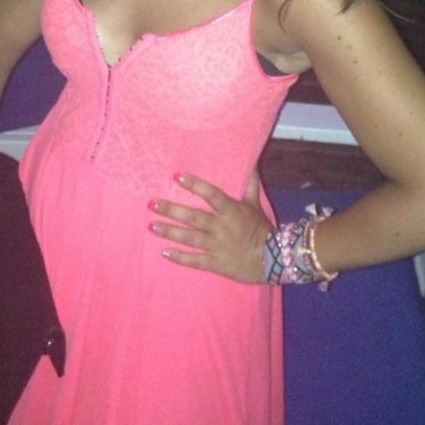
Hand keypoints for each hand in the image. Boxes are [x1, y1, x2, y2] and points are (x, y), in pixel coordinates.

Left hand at [149, 170, 271, 282]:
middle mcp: (221, 227)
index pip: (211, 194)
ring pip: (190, 238)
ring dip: (170, 231)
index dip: (195, 185)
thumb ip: (250, 183)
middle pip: (193, 217)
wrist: (272, 259)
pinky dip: (180, 258)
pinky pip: (195, 260)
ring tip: (151, 226)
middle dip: (172, 210)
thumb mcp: (255, 203)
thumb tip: (251, 161)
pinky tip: (164, 253)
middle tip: (152, 204)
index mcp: (231, 210)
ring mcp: (217, 246)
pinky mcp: (215, 263)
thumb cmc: (261, 228)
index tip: (177, 176)